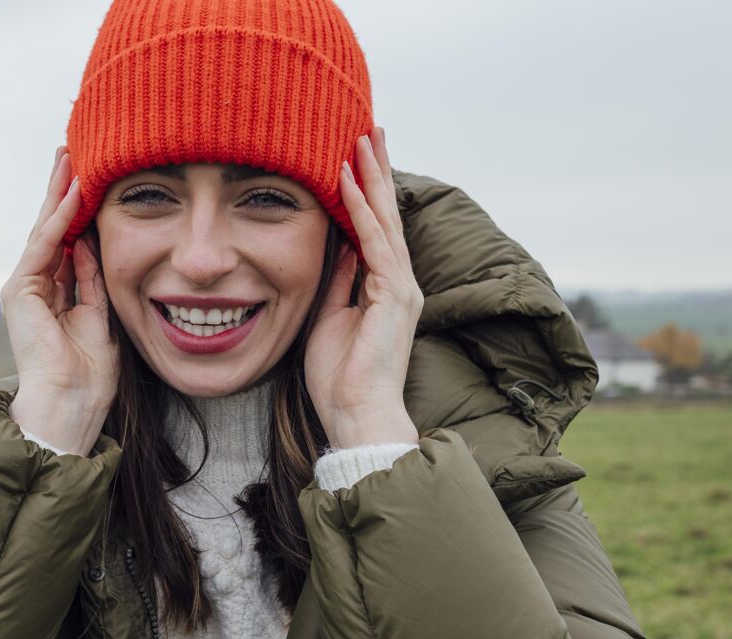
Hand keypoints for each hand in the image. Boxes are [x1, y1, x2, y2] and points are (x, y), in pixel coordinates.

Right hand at [0, 147, 119, 454]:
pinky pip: (44, 245)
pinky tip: (75, 192)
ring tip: (71, 156)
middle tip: (73, 150)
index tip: (93, 178)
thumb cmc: (89, 373)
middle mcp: (35, 287)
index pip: (67, 242)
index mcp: (55, 294)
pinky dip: (61, 218)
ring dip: (59, 192)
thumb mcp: (99, 314)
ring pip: (44, 230)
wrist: (69, 403)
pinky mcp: (19, 290)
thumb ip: (92, 278)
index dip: (79, 211)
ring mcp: (24, 287)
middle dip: (62, 191)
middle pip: (51, 229)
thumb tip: (90, 241)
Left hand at [304, 128, 422, 447]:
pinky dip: (359, 208)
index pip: (376, 230)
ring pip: (385, 220)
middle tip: (369, 130)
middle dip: (377, 171)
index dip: (367, 192)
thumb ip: (338, 281)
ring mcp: (400, 287)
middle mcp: (399, 282)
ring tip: (361, 138)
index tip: (356, 158)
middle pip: (387, 215)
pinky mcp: (393, 295)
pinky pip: (375, 242)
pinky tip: (347, 179)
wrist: (356, 415)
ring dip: (372, 177)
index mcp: (385, 289)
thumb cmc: (340, 378)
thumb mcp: (330, 317)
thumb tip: (338, 246)